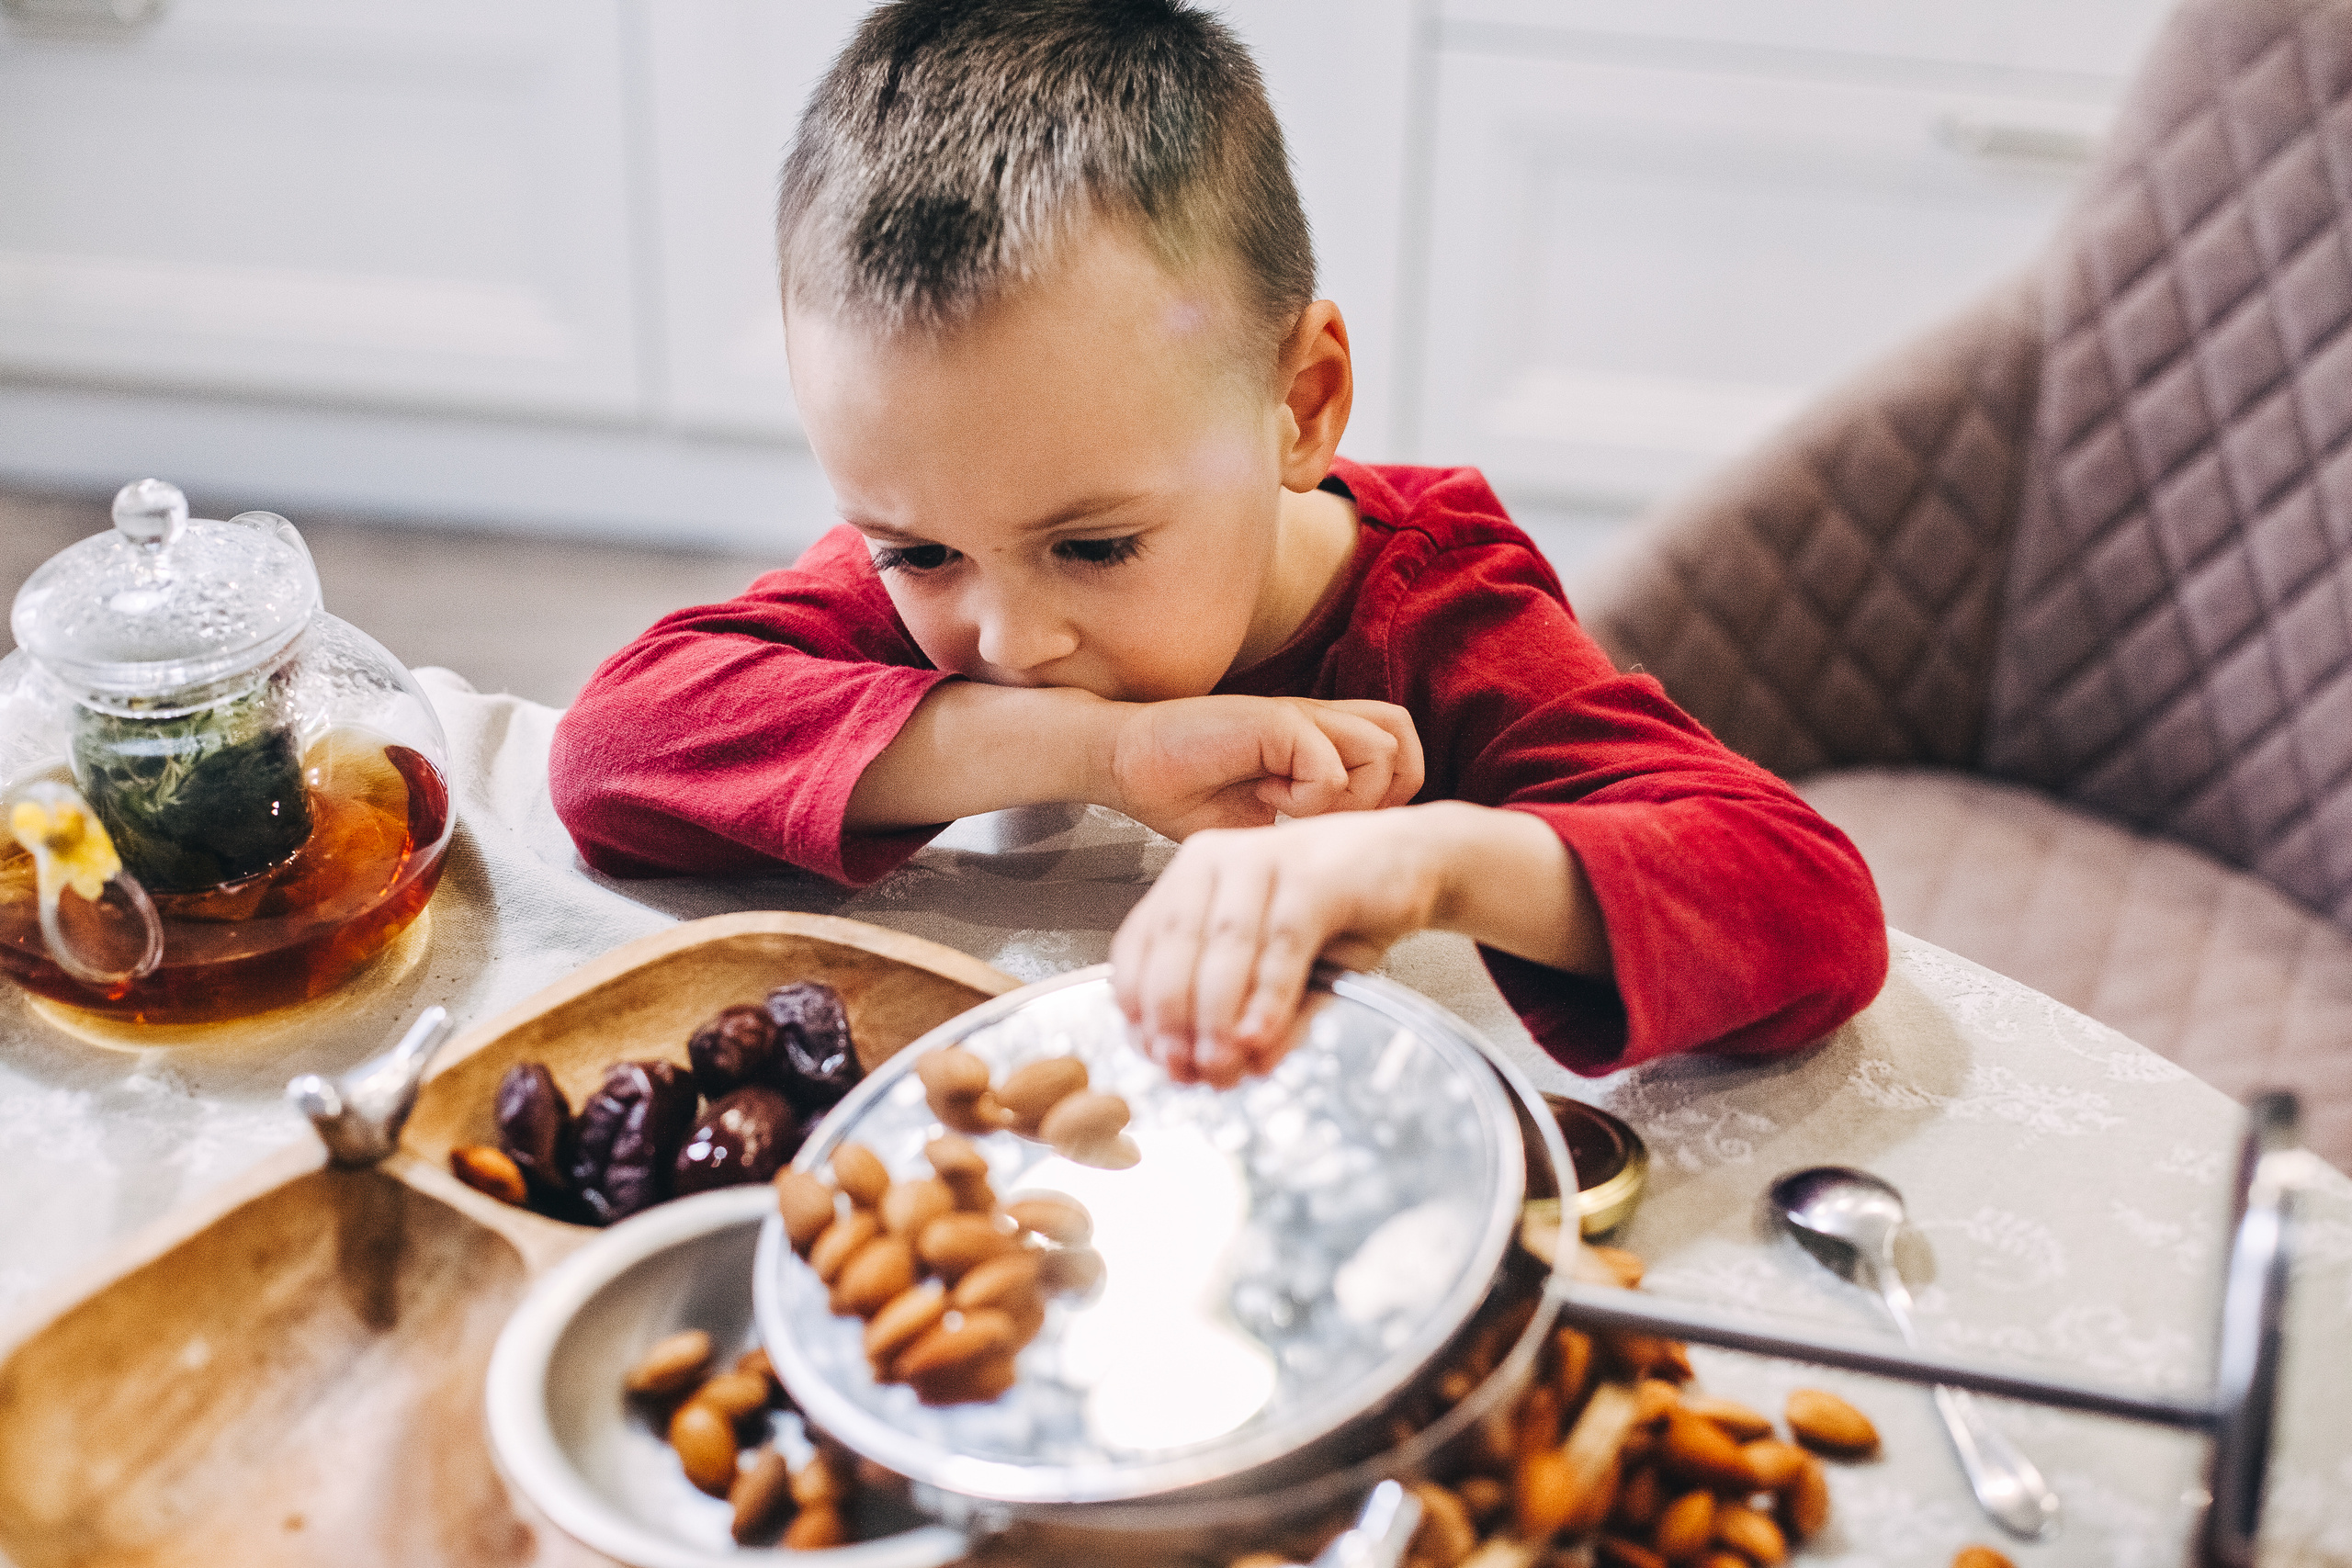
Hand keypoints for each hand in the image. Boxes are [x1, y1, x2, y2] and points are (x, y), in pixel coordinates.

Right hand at [1103, 695, 1421, 840]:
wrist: (1128, 763)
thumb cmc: (1186, 791)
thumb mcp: (1262, 821)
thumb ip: (1306, 829)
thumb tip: (1341, 872)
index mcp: (1318, 739)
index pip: (1397, 749)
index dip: (1386, 794)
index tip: (1336, 830)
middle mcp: (1317, 722)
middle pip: (1402, 738)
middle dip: (1384, 791)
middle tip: (1332, 818)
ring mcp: (1301, 717)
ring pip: (1381, 751)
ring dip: (1347, 796)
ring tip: (1297, 809)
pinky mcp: (1278, 721)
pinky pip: (1328, 771)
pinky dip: (1305, 800)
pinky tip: (1264, 798)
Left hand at [1112, 808, 1447, 1086]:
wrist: (1411, 865)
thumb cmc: (1337, 914)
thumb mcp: (1277, 973)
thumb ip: (1246, 1015)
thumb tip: (1218, 1070)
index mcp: (1189, 879)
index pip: (1139, 946)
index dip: (1141, 1010)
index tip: (1156, 1057)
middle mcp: (1215, 859)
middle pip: (1174, 948)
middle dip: (1177, 1021)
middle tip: (1189, 1071)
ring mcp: (1263, 858)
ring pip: (1225, 946)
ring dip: (1218, 1015)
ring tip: (1223, 1064)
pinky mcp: (1312, 872)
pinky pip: (1281, 943)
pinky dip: (1268, 996)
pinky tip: (1261, 1035)